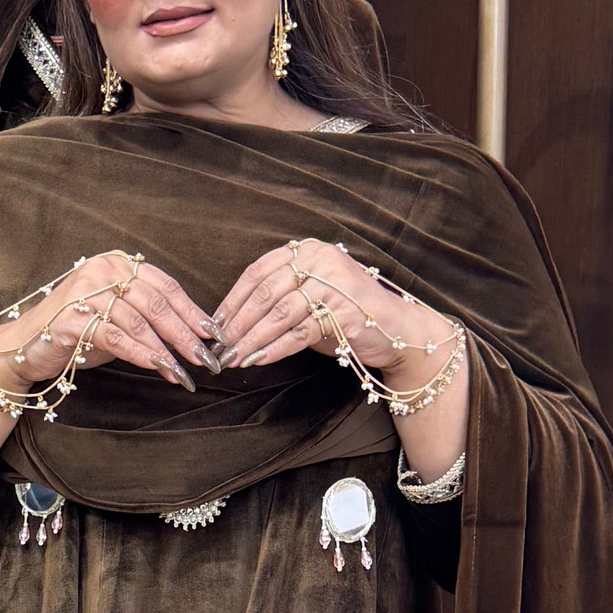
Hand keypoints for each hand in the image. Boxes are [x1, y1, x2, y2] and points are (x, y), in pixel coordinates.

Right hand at [0, 249, 217, 392]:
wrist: (24, 346)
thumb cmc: (76, 333)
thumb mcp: (118, 319)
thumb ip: (149, 319)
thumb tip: (194, 338)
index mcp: (118, 263)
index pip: (166, 287)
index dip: (193, 312)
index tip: (214, 336)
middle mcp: (104, 269)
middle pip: (157, 304)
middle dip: (186, 336)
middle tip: (207, 359)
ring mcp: (87, 290)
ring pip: (140, 322)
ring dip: (167, 351)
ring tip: (184, 373)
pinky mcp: (73, 316)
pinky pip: (117, 337)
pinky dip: (141, 354)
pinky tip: (158, 368)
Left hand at [212, 238, 451, 377]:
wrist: (398, 330)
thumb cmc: (345, 315)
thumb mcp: (308, 298)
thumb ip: (276, 300)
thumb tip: (230, 324)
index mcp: (307, 251)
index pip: (258, 273)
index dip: (232, 301)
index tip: (214, 326)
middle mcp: (320, 260)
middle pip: (265, 293)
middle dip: (238, 324)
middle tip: (219, 348)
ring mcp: (333, 283)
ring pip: (279, 314)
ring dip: (252, 340)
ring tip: (234, 359)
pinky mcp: (344, 310)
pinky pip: (300, 332)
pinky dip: (276, 349)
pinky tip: (258, 361)